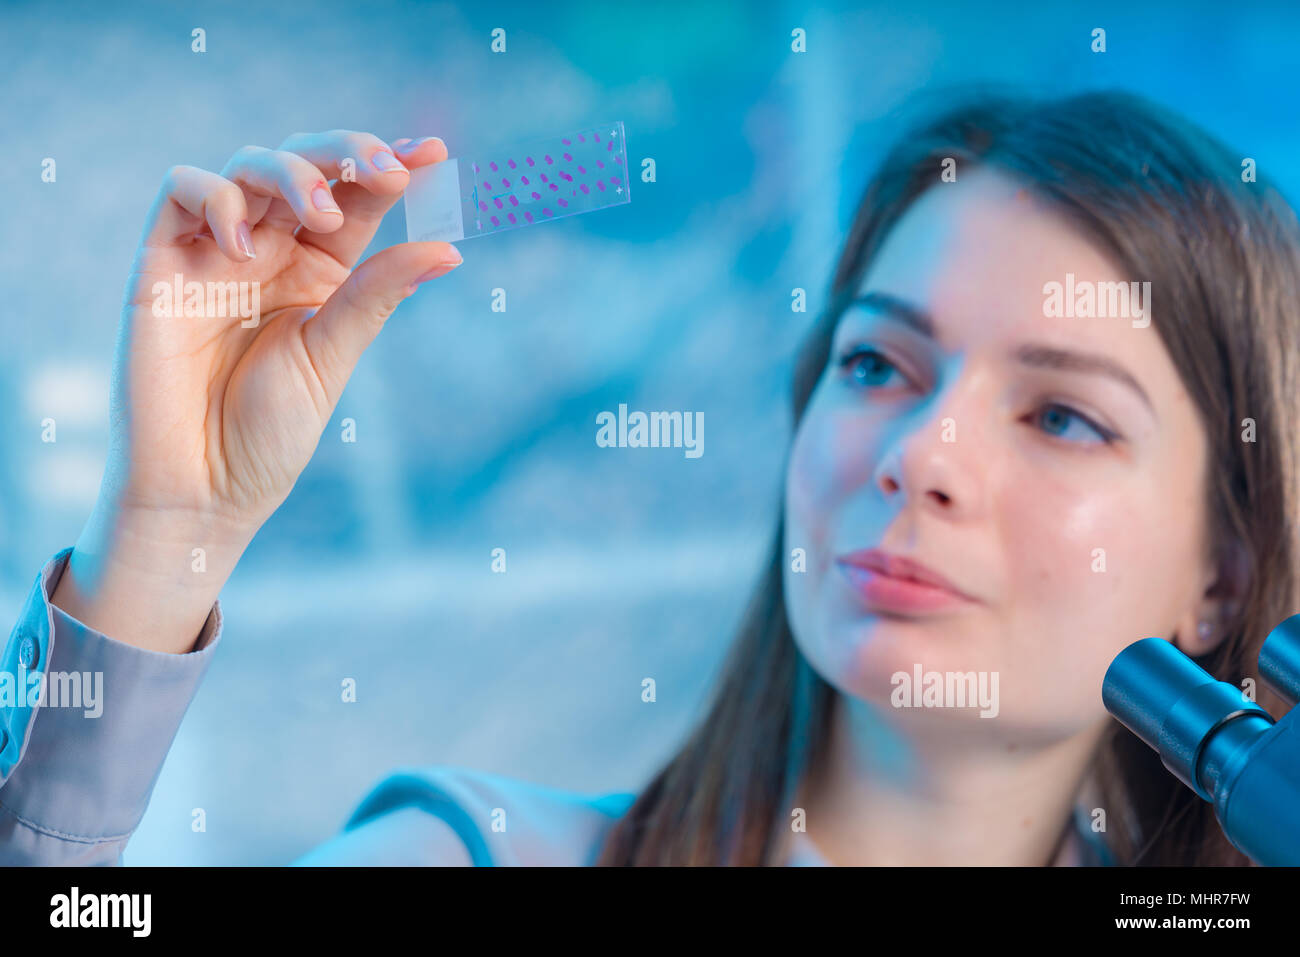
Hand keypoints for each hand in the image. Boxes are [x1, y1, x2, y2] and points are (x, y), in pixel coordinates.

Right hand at [52, 130, 461, 652]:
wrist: (200, 488)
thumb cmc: (269, 432)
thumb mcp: (332, 355)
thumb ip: (377, 293)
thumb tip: (450, 247)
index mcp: (320, 272)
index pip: (358, 200)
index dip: (391, 165)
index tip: (434, 152)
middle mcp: (271, 251)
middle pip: (305, 165)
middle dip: (345, 153)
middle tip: (385, 170)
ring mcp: (214, 251)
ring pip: (247, 165)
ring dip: (290, 172)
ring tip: (319, 216)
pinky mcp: (161, 261)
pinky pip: (179, 191)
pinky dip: (215, 196)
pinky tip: (243, 241)